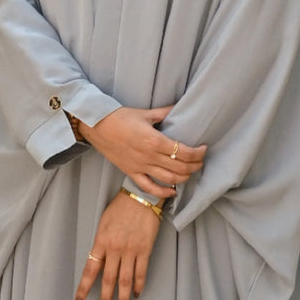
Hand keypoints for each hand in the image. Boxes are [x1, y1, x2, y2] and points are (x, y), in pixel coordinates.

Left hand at [74, 191, 161, 299]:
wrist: (141, 197)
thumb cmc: (120, 207)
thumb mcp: (103, 223)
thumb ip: (100, 243)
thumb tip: (99, 260)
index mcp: (100, 242)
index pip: (90, 270)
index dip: (84, 288)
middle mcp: (115, 249)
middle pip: (108, 280)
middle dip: (105, 299)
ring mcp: (131, 250)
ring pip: (126, 280)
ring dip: (124, 298)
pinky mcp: (145, 250)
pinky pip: (141, 272)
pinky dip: (139, 285)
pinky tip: (138, 294)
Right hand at [79, 105, 206, 199]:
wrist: (96, 126)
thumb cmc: (120, 117)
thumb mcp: (145, 113)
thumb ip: (165, 112)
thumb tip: (180, 106)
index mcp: (155, 140)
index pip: (184, 151)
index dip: (198, 153)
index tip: (203, 149)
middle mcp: (149, 156)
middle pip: (180, 167)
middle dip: (195, 166)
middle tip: (200, 161)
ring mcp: (140, 167)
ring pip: (169, 179)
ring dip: (184, 178)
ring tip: (190, 172)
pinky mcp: (131, 173)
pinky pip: (149, 188)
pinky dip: (163, 192)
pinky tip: (173, 191)